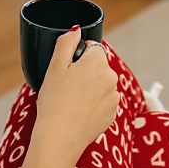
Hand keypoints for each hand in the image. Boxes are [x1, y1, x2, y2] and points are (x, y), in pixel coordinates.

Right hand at [32, 27, 121, 154]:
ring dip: (90, 89)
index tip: (67, 70)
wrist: (60, 137)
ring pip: (101, 85)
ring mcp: (114, 97)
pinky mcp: (112, 114)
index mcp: (98, 61)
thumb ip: (66, 42)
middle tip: (66, 87)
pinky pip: (103, 102)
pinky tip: (79, 112)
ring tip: (72, 102)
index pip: (92, 48)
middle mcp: (111, 77)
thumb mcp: (55, 66)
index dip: (77, 57)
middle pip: (98, 67)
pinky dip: (94, 105)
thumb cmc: (55, 101)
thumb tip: (76, 30)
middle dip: (85, 73)